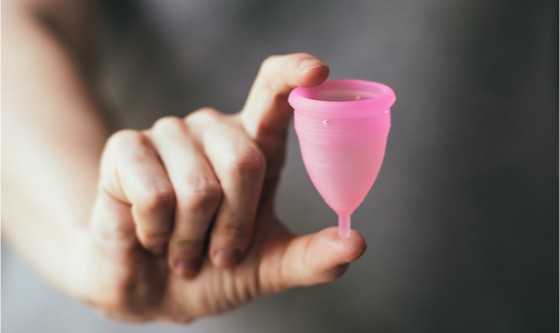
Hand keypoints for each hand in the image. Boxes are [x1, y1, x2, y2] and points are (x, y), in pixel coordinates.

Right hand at [84, 53, 365, 321]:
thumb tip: (356, 243)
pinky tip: (152, 236)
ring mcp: (168, 133)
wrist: (150, 288)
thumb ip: (312, 257)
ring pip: (198, 186)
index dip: (292, 75)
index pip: (273, 91)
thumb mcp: (270, 267)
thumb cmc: (213, 269)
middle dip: (235, 225)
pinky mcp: (126, 146)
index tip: (317, 71)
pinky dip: (157, 233)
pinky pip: (155, 194)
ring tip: (182, 248)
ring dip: (192, 237)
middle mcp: (213, 130)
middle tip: (219, 254)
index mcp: (253, 146)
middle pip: (244, 159)